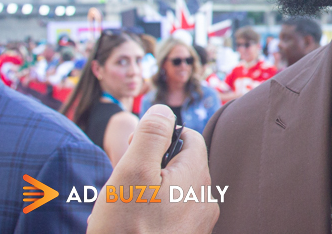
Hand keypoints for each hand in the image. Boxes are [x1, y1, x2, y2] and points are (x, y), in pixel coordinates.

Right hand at [87, 105, 218, 233]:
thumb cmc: (127, 231)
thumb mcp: (133, 172)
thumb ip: (151, 134)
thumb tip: (163, 109)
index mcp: (198, 176)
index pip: (188, 137)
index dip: (159, 139)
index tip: (135, 156)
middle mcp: (206, 199)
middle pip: (180, 165)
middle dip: (151, 169)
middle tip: (125, 188)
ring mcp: (199, 224)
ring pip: (174, 192)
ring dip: (150, 194)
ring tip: (126, 212)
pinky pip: (172, 217)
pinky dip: (154, 216)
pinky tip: (134, 227)